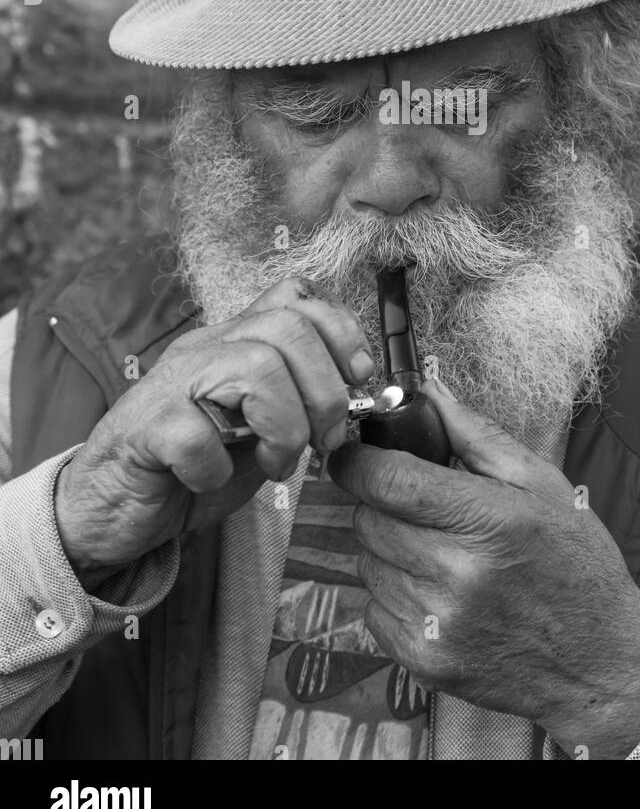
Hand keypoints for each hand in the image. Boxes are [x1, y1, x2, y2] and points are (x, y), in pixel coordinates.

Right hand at [54, 277, 374, 577]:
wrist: (110, 511)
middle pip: (286, 326)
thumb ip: (296, 401)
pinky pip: (194, 433)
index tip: (359, 380)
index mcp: (234, 343)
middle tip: (321, 441)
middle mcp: (203, 351)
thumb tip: (357, 393)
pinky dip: (216, 467)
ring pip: (253, 367)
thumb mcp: (257, 428)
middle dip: (324, 390)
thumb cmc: (190, 469)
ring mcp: (170, 385)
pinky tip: (211, 481)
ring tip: (274, 464)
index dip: (341, 331)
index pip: (296, 298)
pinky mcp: (141, 430)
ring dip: (283, 427)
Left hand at [328, 379, 639, 758]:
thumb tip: (426, 391)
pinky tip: (436, 593)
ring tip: (437, 552)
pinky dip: (393, 595)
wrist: (600, 661)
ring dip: (388, 551)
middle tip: (417, 507)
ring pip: (368, 565)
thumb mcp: (542, 484)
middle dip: (380, 505)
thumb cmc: (576, 561)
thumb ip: (476, 434)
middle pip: (369, 521)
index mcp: (489, 519)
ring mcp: (439, 624)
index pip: (389, 481)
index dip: (357, 462)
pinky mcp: (425, 662)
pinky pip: (374, 611)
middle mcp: (458, 574)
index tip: (349, 455)